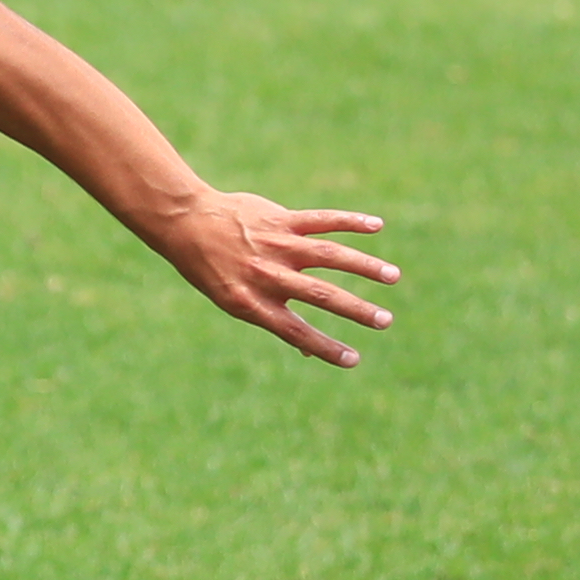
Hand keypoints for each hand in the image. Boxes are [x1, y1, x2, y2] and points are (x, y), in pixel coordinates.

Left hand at [157, 196, 400, 367]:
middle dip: (355, 309)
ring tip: (392, 276)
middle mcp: (267, 274)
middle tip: (386, 321)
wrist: (187, 222)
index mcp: (252, 303)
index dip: (324, 348)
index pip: (295, 331)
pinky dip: (350, 222)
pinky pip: (321, 220)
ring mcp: (276, 244)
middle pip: (318, 295)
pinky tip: (377, 226)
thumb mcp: (234, 301)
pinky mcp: (281, 219)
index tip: (353, 360)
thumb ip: (274, 320)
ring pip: (327, 255)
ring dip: (363, 265)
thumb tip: (306, 352)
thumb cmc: (215, 269)